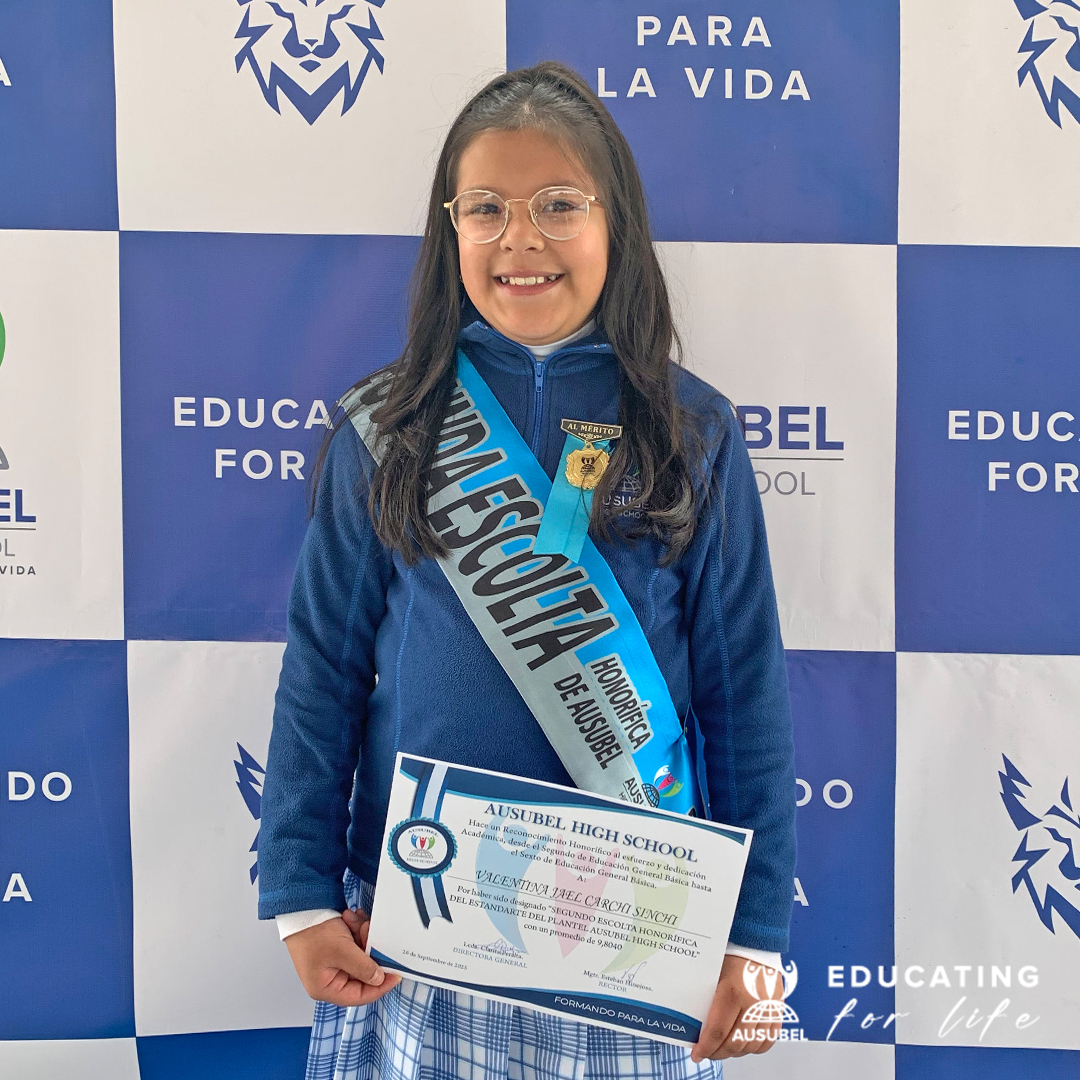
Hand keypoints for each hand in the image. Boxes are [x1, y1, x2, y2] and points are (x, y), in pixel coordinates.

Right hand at [284, 911, 400, 1007]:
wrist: (302, 907)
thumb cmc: (312, 933)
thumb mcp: (342, 951)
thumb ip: (363, 968)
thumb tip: (379, 980)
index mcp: (326, 988)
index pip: (359, 996)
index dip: (379, 986)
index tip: (395, 975)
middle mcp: (330, 979)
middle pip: (362, 973)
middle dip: (369, 951)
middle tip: (370, 933)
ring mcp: (334, 963)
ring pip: (361, 955)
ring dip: (363, 937)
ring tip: (357, 922)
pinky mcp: (338, 948)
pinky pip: (356, 944)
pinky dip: (357, 931)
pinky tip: (351, 919)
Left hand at [690, 954, 781, 1060]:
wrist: (757, 940)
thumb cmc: (731, 952)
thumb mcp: (713, 974)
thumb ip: (707, 1000)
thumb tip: (697, 1025)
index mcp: (732, 992)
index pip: (718, 1032)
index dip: (706, 1048)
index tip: (697, 1055)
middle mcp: (753, 1004)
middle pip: (735, 1044)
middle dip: (718, 1053)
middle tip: (707, 1052)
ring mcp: (768, 1009)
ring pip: (751, 1046)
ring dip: (735, 1052)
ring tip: (722, 1048)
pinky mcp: (778, 1010)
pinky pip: (768, 1041)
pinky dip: (754, 1047)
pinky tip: (742, 1044)